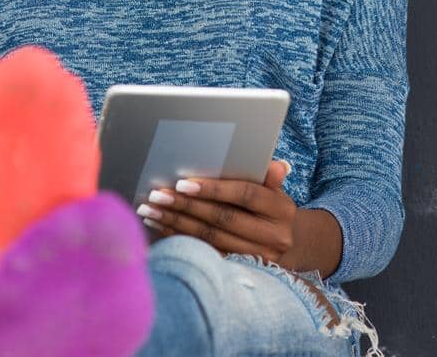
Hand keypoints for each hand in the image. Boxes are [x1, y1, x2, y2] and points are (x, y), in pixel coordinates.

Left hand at [136, 159, 296, 263]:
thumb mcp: (275, 189)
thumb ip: (270, 176)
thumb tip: (278, 166)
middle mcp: (272, 237)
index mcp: (280, 210)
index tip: (182, 183)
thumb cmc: (271, 208)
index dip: (214, 188)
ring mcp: (256, 258)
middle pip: (223, 218)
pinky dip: (179, 239)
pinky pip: (204, 253)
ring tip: (150, 210)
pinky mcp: (238, 271)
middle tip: (157, 195)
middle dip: (186, 205)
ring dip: (176, 223)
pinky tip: (160, 227)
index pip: (245, 195)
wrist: (285, 244)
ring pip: (210, 238)